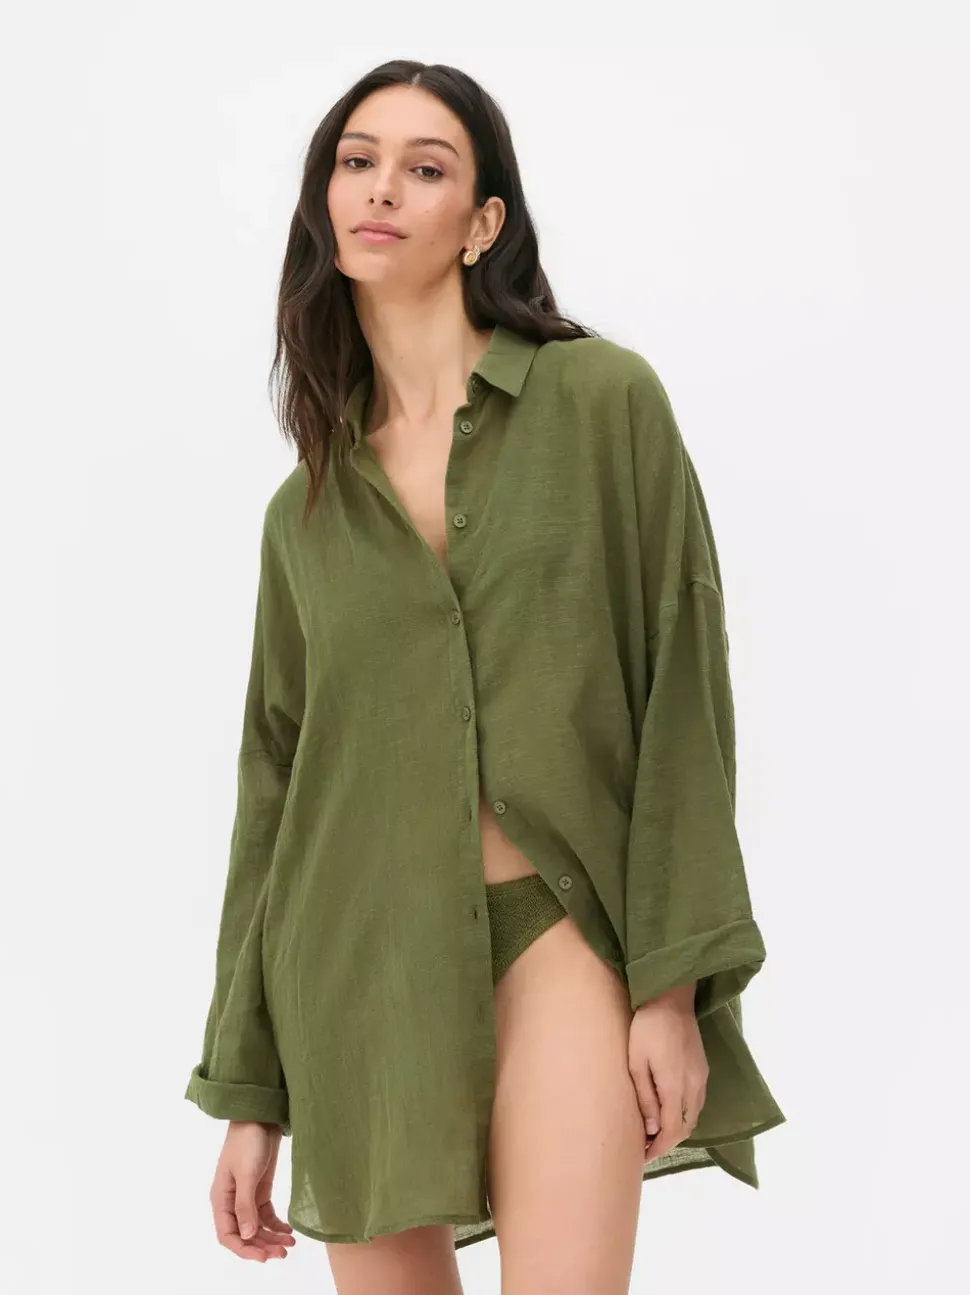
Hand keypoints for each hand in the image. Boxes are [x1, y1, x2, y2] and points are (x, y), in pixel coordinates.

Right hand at [210, 1121, 295, 1261]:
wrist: (260, 1115)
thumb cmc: (247, 1141)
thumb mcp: (246, 1173)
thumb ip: (245, 1205)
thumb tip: (246, 1236)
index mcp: (220, 1199)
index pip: (227, 1235)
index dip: (244, 1249)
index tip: (263, 1257)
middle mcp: (231, 1201)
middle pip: (244, 1234)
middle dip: (261, 1246)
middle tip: (282, 1253)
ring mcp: (246, 1195)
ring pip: (256, 1226)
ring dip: (271, 1237)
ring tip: (289, 1244)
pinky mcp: (260, 1188)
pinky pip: (266, 1214)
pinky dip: (276, 1224)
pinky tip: (288, 1231)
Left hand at [627, 983, 708, 1164]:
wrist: (671, 998)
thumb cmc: (647, 1027)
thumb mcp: (636, 1061)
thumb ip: (645, 1096)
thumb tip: (650, 1128)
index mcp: (675, 1087)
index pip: (672, 1131)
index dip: (658, 1149)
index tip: (642, 1157)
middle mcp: (694, 1086)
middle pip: (685, 1128)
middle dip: (667, 1142)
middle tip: (645, 1146)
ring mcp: (701, 1076)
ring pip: (693, 1115)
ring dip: (677, 1128)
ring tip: (654, 1130)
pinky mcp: (702, 1067)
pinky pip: (697, 1101)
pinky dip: (684, 1113)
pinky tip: (669, 1108)